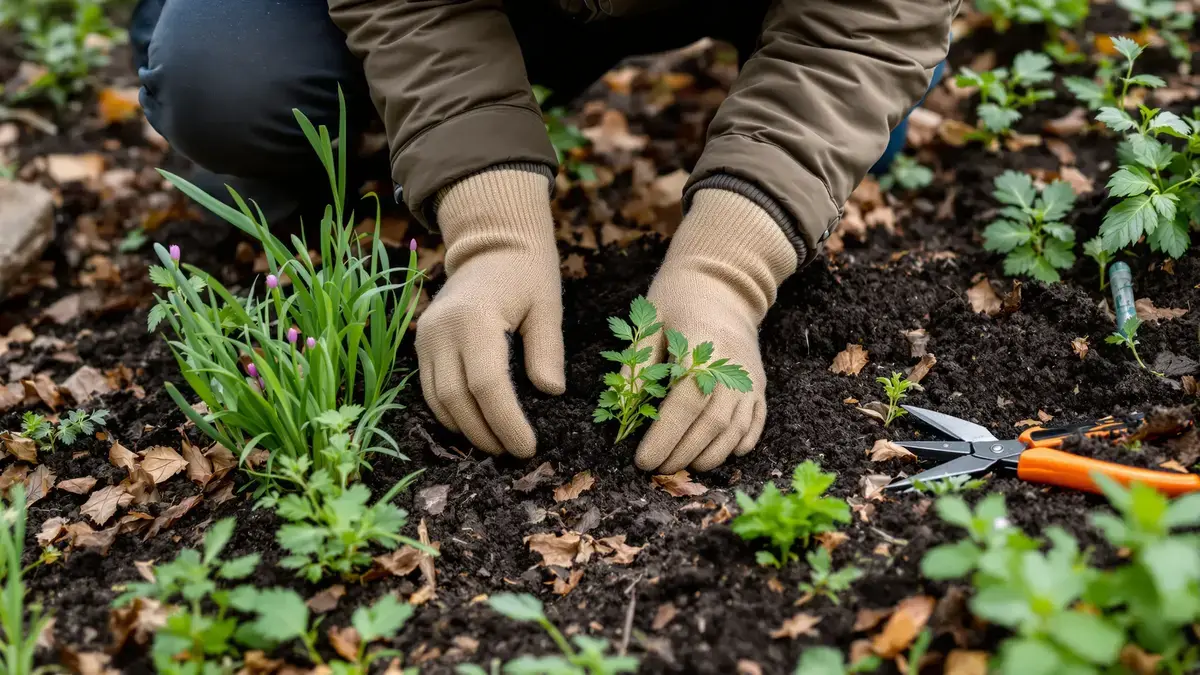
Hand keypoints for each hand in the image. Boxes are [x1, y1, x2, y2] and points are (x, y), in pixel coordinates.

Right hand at [415, 169, 564, 457]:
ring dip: (466, 429)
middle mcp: (441, 329)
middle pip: (457, 399)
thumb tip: (550, 392)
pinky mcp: (421, 342)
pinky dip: (450, 414)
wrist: (490, 242)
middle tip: (513, 453)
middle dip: (485, 433)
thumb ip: (546, 349)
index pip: (487, 385)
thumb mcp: (547, 305)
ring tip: (496, 445)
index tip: (528, 447)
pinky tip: (475, 426)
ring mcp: (426, 336)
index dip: (506, 422)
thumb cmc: (527, 272)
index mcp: (474, 319)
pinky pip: (430, 389)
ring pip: (438, 400)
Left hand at [634, 189, 796, 473]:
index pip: (686, 401)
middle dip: (681, 453)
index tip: (643, 460)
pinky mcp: (759, 384)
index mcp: (702, 346)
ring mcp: (750, 377)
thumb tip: (624, 409)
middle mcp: (732, 365)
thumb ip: (638, 365)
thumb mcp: (649, 322)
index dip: (666, 435)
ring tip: (680, 467)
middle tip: (656, 469)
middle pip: (711, 422)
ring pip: (734, 429)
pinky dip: (738, 445)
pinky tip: (716, 456)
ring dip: (708, 456)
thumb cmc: (676, 300)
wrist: (722, 282)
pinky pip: (755, 423)